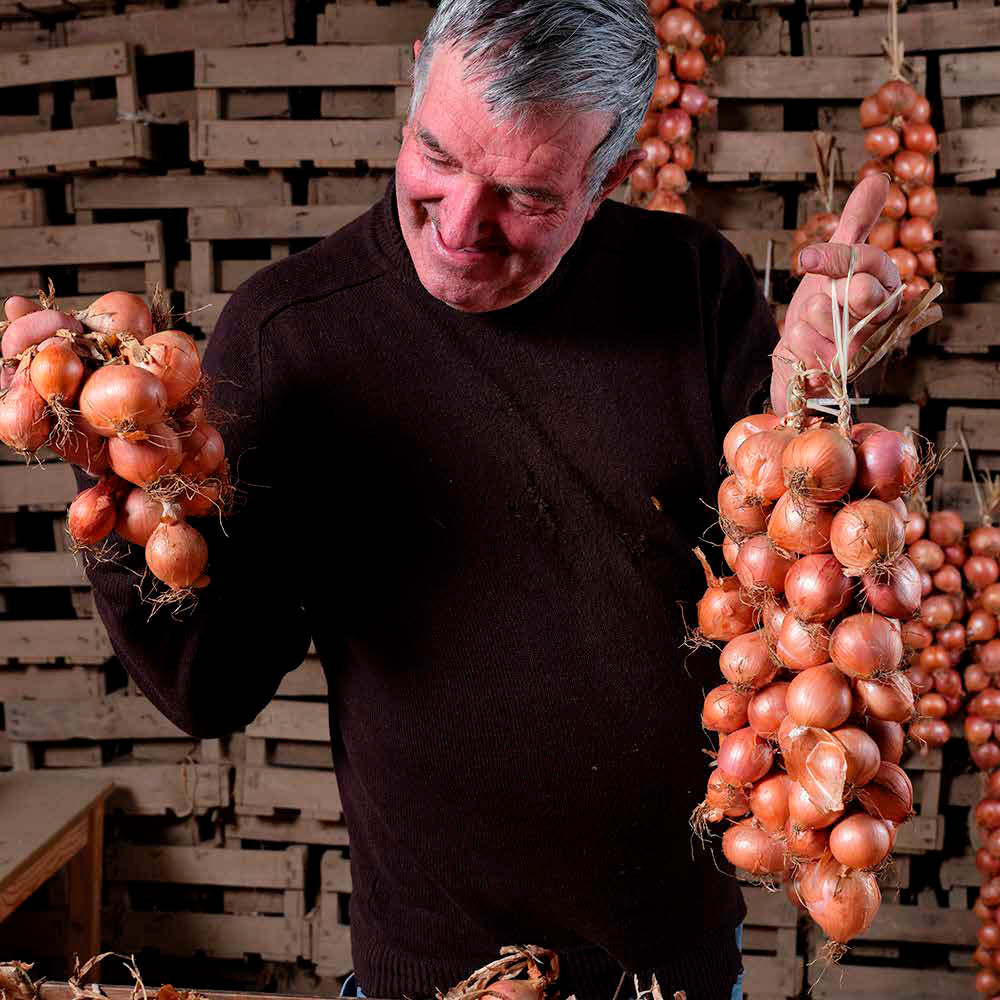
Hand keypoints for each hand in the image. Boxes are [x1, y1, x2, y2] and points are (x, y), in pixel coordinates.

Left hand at [770, 174, 941, 415]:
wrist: (797, 366)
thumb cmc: (820, 313)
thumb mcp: (833, 265)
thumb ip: (856, 224)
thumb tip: (879, 179)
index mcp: (886, 288)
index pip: (868, 261)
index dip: (833, 258)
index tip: (804, 259)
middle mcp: (882, 320)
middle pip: (859, 290)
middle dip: (825, 293)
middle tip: (821, 305)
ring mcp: (863, 350)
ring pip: (819, 312)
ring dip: (803, 322)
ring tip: (812, 334)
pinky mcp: (838, 376)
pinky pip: (802, 342)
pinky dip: (795, 346)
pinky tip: (804, 355)